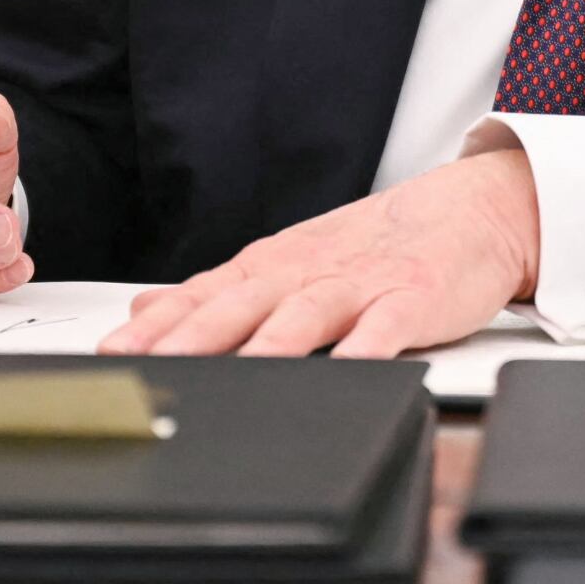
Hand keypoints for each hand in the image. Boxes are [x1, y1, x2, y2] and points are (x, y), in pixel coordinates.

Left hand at [99, 148, 540, 358]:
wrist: (471, 210)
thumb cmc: (378, 245)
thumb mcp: (292, 260)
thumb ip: (220, 292)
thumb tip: (144, 311)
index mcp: (275, 267)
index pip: (205, 296)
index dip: (158, 327)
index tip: (113, 354)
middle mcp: (308, 272)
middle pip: (243, 304)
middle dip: (193, 336)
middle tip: (151, 366)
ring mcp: (361, 284)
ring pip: (307, 313)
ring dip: (270, 343)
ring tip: (239, 373)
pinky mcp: (413, 299)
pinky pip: (387, 325)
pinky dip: (367, 346)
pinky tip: (350, 366)